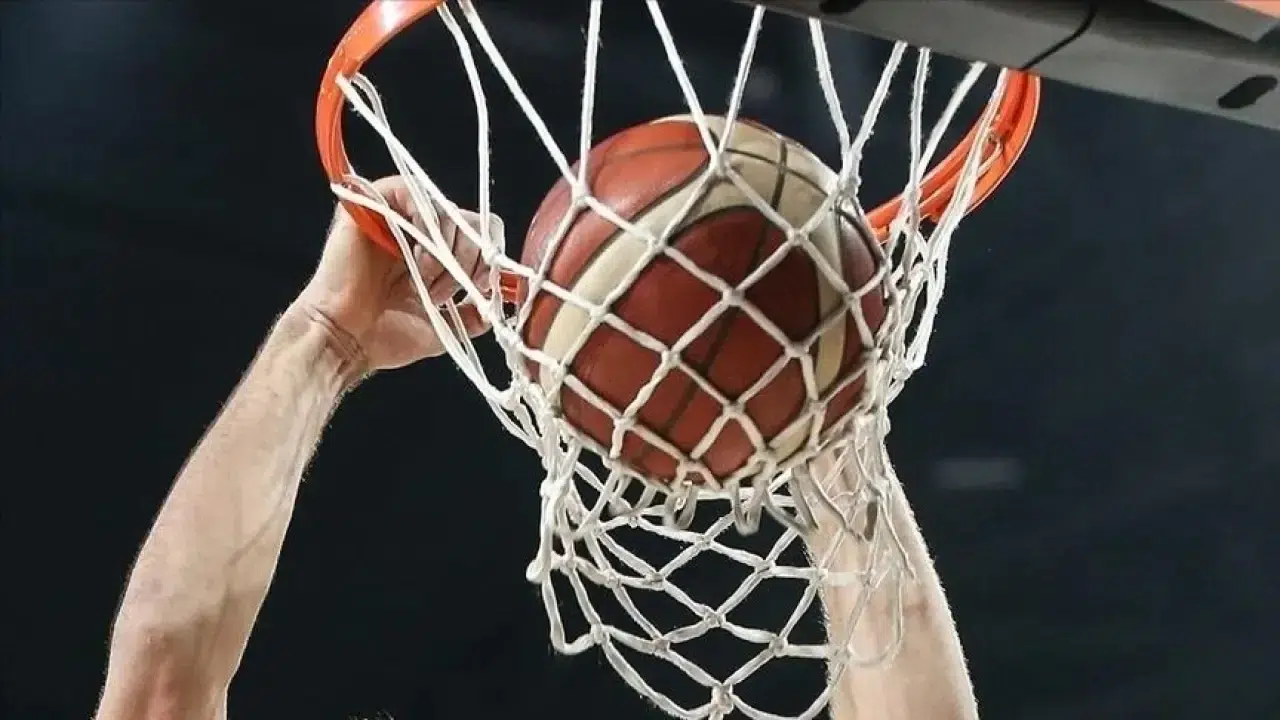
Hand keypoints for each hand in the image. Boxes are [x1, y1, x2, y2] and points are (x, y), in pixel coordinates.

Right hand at [294, 176, 499, 373]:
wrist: (346, 340)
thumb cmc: (386, 335)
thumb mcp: (445, 326)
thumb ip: (474, 312)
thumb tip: (503, 307)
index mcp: (437, 252)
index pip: (482, 234)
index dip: (490, 259)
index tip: (480, 288)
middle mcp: (420, 229)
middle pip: (474, 221)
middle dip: (471, 259)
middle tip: (447, 292)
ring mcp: (397, 214)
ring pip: (450, 211)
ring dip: (447, 254)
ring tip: (424, 285)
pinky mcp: (373, 201)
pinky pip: (416, 193)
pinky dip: (426, 228)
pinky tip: (416, 262)